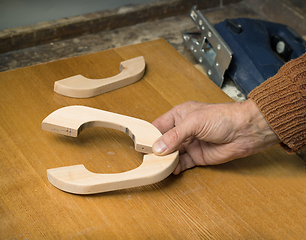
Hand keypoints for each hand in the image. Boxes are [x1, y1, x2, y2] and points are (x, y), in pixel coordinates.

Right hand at [152, 100, 279, 174]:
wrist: (245, 131)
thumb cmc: (222, 118)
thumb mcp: (194, 122)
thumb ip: (175, 136)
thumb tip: (158, 148)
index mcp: (180, 115)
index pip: (159, 126)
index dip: (150, 135)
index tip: (140, 144)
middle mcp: (183, 130)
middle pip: (164, 141)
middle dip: (156, 150)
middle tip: (147, 158)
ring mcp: (190, 144)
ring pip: (172, 153)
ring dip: (165, 160)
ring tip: (157, 166)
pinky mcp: (198, 156)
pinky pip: (183, 163)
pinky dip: (176, 167)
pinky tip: (171, 170)